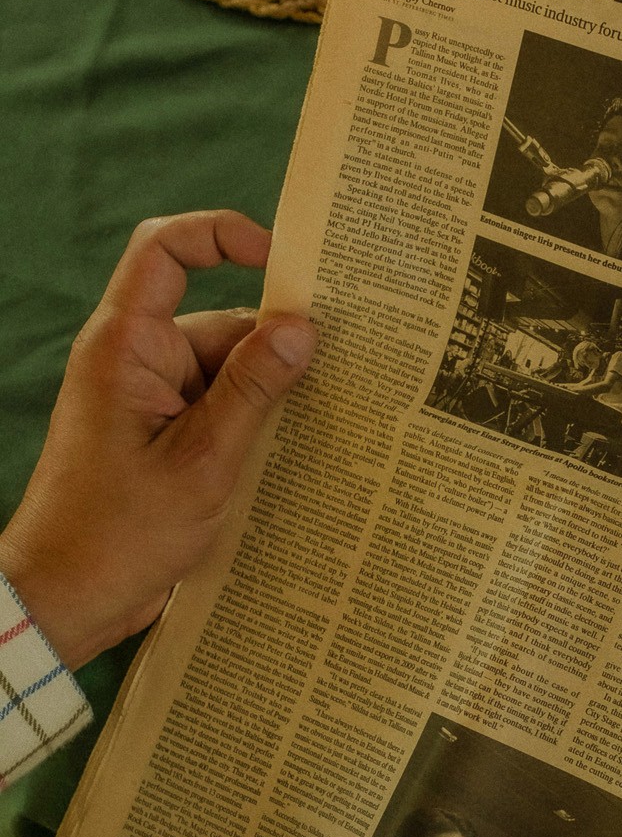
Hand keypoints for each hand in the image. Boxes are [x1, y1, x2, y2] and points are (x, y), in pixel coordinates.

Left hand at [0, 211, 314, 670]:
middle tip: (341, 376)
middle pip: (220, 323)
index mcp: (126, 346)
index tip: (285, 261)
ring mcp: (147, 400)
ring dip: (269, 399)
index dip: (223, 236)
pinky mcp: (160, 437)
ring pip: (227, 373)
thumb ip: (253, 389)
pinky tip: (292, 456)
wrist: (66, 600)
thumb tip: (302, 327)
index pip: (168, 252)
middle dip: (275, 350)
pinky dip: (252, 428)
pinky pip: (217, 410)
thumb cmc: (118, 534)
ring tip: (321, 430)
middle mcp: (135, 361)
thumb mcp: (203, 460)